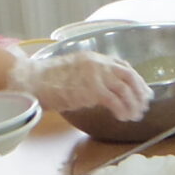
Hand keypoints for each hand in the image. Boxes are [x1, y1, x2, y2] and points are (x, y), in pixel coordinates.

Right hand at [8, 48, 153, 120]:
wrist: (32, 81)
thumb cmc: (48, 80)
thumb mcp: (74, 70)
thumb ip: (92, 76)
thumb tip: (107, 90)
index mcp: (94, 57)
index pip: (123, 66)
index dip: (136, 80)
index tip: (143, 92)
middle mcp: (98, 63)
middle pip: (129, 76)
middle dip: (139, 92)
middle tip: (143, 106)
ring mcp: (96, 75)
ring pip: (125, 90)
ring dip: (133, 104)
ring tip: (134, 116)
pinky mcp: (92, 90)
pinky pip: (115, 101)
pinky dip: (122, 110)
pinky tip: (122, 117)